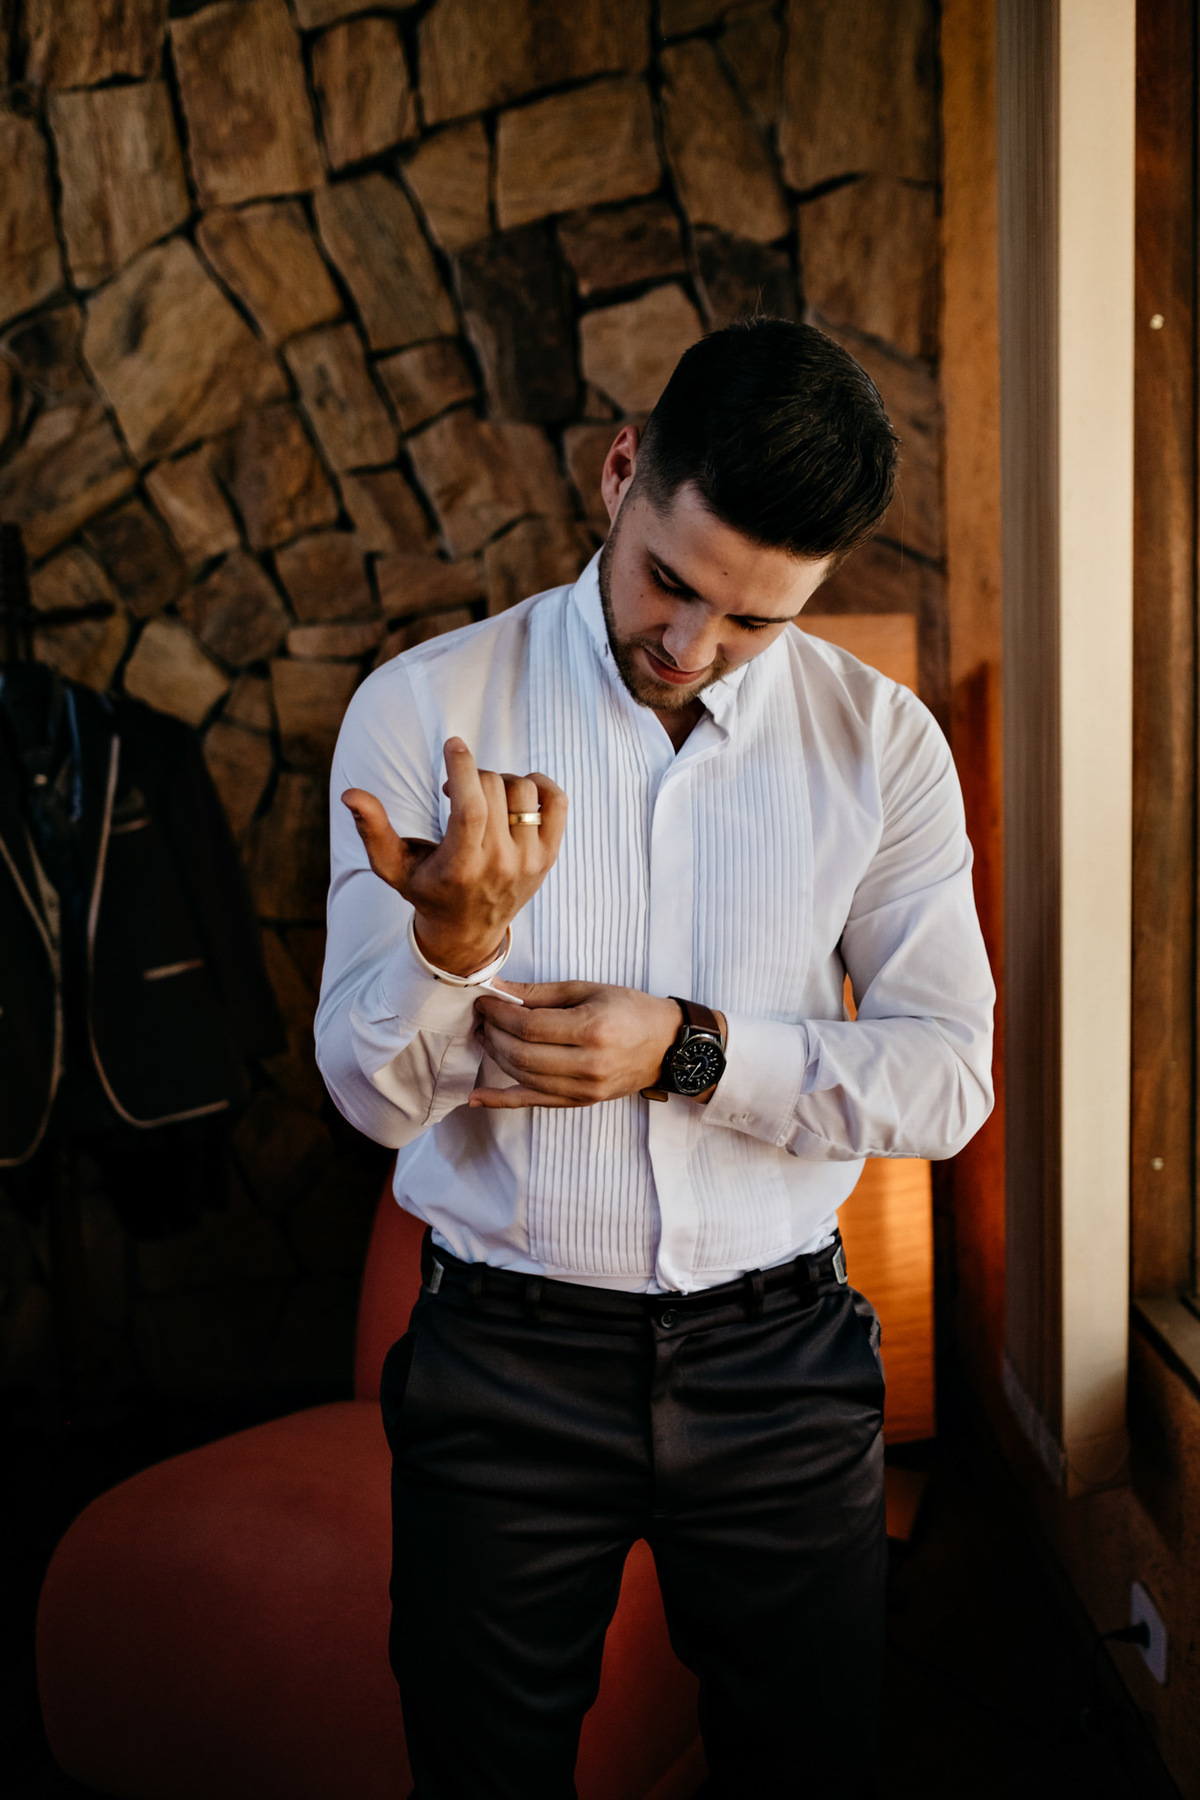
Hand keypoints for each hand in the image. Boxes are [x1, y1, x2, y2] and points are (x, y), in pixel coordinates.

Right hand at [342, 738, 567, 975]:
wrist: (468, 932)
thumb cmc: (425, 890)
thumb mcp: (392, 866)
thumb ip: (372, 829)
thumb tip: (350, 793)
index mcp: (461, 866)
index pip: (471, 808)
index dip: (463, 769)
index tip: (453, 745)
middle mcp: (500, 864)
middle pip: (494, 789)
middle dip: (471, 775)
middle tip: (455, 790)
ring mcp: (530, 861)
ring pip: (524, 789)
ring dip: (500, 780)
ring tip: (483, 796)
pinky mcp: (550, 856)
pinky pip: (557, 800)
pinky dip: (539, 784)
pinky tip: (517, 791)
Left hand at [469, 981, 684, 1107]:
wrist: (666, 1045)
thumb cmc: (630, 1010)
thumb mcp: (588, 990)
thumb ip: (540, 993)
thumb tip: (497, 989)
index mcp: (591, 1029)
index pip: (529, 1026)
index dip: (499, 1013)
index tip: (484, 1001)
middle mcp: (588, 1064)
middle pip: (521, 1053)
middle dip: (493, 1033)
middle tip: (483, 1017)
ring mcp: (584, 1089)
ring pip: (523, 1077)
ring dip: (496, 1056)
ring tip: (485, 1036)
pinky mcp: (581, 1102)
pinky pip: (533, 1103)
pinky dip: (502, 1101)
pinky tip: (477, 1096)